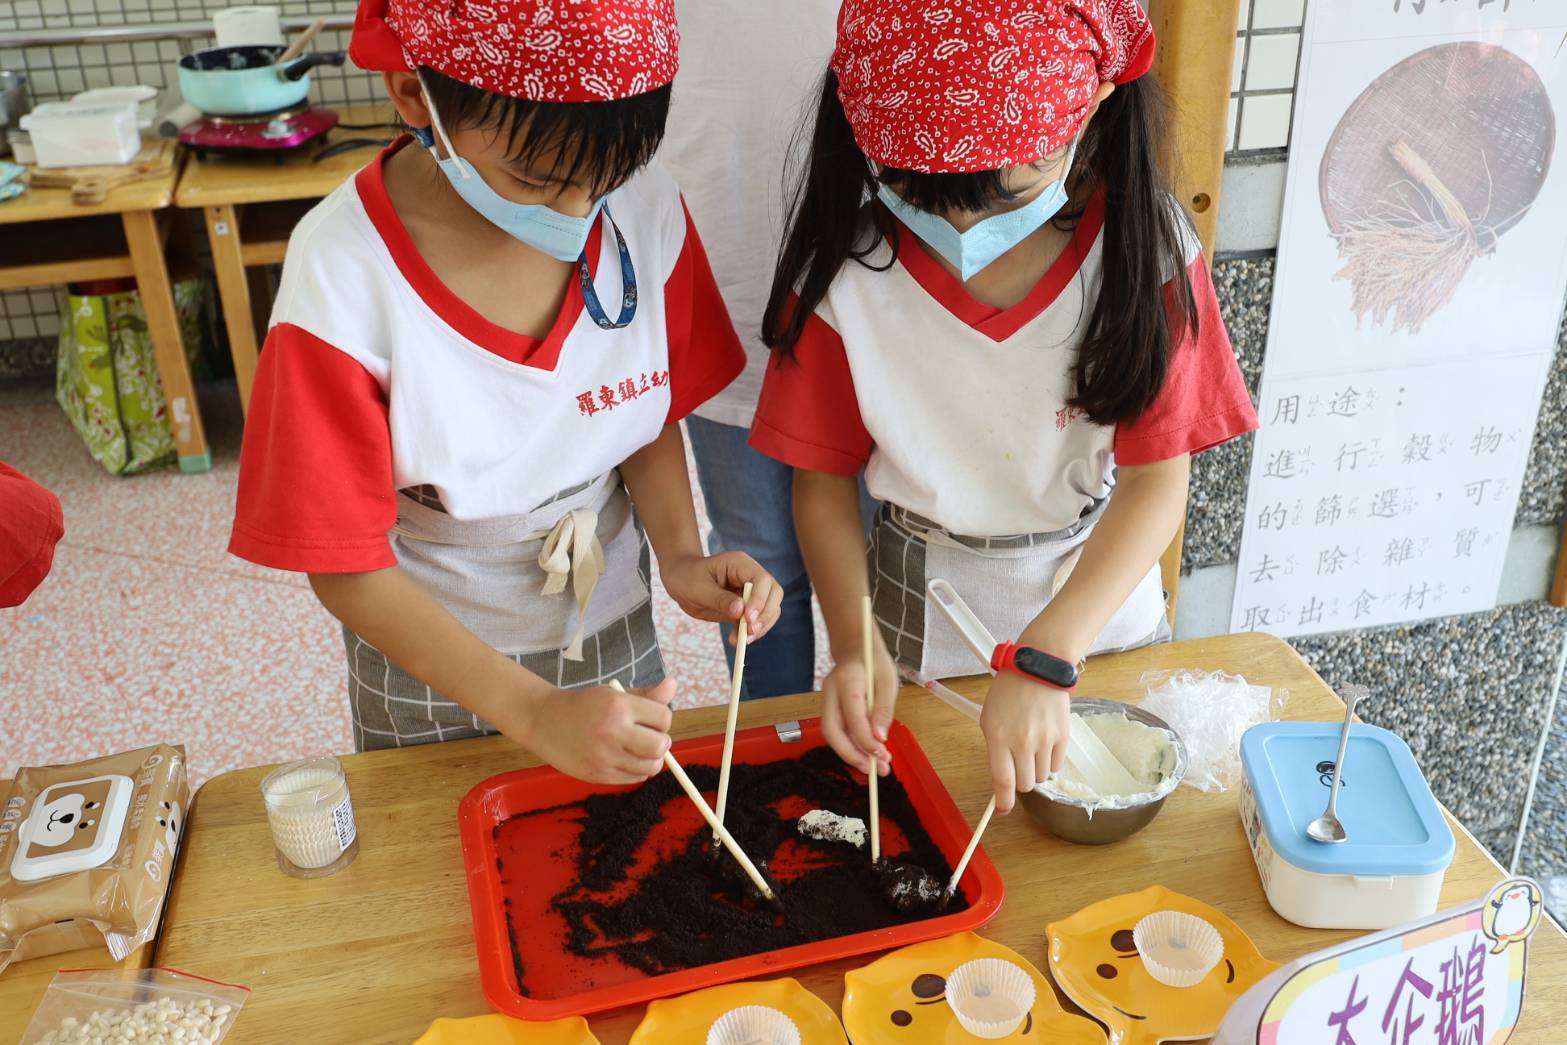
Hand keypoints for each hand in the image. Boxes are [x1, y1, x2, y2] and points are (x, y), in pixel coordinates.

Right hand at [511, 678, 677, 784]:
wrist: (543, 721)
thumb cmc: (583, 704)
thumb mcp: (613, 693)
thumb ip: (647, 695)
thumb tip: (674, 685)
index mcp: (619, 705)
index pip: (664, 718)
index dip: (661, 720)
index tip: (651, 720)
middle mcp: (613, 731)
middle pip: (660, 746)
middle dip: (661, 743)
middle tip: (649, 739)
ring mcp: (605, 756)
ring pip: (650, 767)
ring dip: (650, 760)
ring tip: (638, 751)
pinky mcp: (598, 775)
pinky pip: (633, 778)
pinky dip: (636, 771)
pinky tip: (625, 759)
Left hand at [660, 552, 781, 643]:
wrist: (680, 580)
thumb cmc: (687, 577)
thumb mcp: (698, 587)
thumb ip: (719, 599)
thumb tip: (740, 611)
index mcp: (740, 564)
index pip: (762, 579)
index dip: (760, 599)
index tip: (748, 618)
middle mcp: (751, 576)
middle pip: (773, 594)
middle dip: (765, 614)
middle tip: (750, 631)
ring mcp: (751, 592)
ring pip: (770, 609)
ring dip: (760, 627)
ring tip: (742, 640)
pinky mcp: (746, 607)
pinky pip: (756, 621)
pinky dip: (751, 633)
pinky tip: (737, 640)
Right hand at [821, 634, 897, 776]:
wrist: (856, 648)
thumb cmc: (874, 662)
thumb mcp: (888, 681)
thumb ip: (884, 709)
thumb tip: (880, 738)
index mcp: (847, 681)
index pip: (852, 717)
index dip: (866, 740)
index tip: (882, 754)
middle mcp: (830, 692)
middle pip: (831, 731)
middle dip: (851, 754)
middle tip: (873, 769)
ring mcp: (826, 700)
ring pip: (831, 734)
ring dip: (852, 753)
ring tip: (876, 766)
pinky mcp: (829, 708)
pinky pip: (837, 731)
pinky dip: (851, 745)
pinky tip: (868, 754)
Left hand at [980, 671, 1070, 813]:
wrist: (1038, 668)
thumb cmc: (1008, 691)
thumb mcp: (989, 718)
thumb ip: (994, 749)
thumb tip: (1001, 779)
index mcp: (998, 737)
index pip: (1002, 781)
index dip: (1003, 802)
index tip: (1002, 810)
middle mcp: (1022, 742)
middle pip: (1024, 784)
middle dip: (1019, 782)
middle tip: (1017, 768)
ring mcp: (1045, 740)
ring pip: (1041, 776)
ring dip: (1034, 770)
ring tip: (1031, 750)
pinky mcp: (1063, 736)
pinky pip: (1057, 765)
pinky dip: (1049, 762)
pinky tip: (1043, 745)